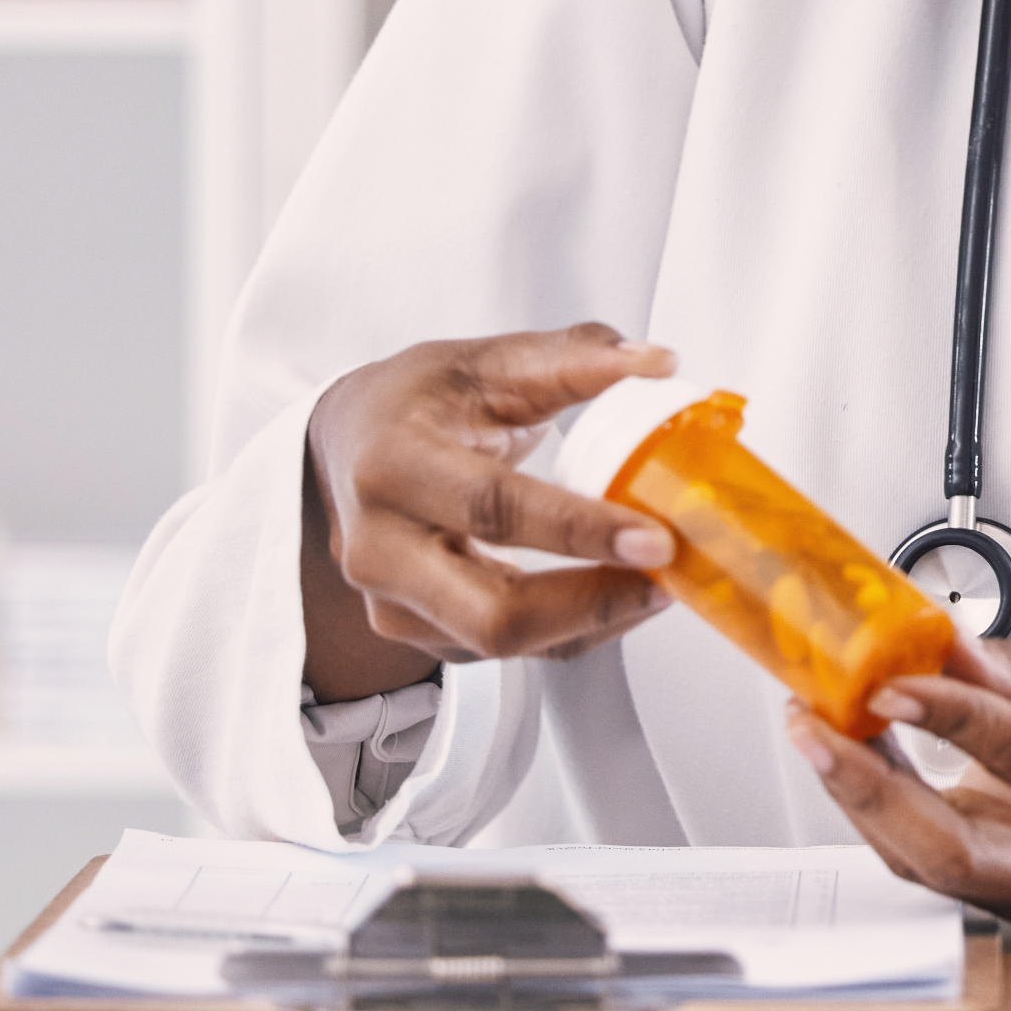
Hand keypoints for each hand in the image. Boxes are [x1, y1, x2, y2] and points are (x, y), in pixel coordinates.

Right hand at [299, 323, 682, 699]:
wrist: (346, 443)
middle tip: (665, 574)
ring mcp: (392, 601)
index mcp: (391, 465)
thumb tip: (657, 362)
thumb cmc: (414, 402)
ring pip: (503, 644)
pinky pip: (506, 652)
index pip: (493, 508)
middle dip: (591, 605)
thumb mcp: (485, 362)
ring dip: (592, 621)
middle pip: (492, 614)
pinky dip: (570, 630)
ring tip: (656, 583)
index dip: (580, 529)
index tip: (653, 536)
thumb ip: (573, 357)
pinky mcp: (417, 633)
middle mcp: (379, 547)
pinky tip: (615, 595)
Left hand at [785, 634, 1010, 926]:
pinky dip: (880, 806)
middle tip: (812, 725)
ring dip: (860, 793)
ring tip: (817, 722)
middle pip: (955, 853)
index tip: (889, 684)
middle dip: (870, 789)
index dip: (953, 719)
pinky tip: (851, 753)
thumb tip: (945, 652)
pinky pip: (923, 861)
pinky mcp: (1002, 905)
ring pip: (925, 862)